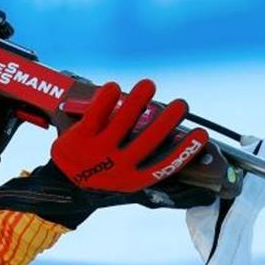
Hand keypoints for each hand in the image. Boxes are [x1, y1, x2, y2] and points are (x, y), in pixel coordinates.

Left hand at [51, 79, 207, 191]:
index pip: (163, 167)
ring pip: (121, 123)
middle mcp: (116, 168)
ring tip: (149, 84)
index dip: (184, 152)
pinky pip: (95, 115)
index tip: (201, 133)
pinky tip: (115, 86)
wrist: (63, 176)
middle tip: (182, 104)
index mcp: (132, 180)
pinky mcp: (79, 138)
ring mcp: (96, 153)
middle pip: (147, 142)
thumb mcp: (124, 172)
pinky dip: (105, 100)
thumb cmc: (103, 168)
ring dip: (138, 101)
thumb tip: (179, 139)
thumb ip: (145, 159)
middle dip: (167, 121)